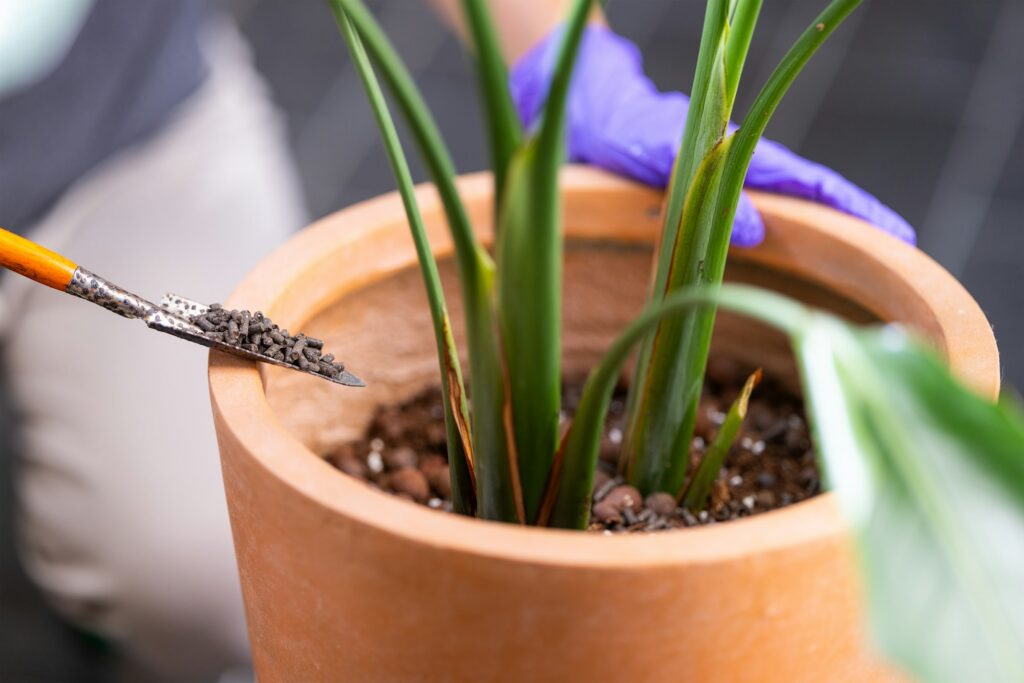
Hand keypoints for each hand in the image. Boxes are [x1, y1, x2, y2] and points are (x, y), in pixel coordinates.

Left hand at [509, 25, 914, 246]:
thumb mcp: (647, 149)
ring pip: (785, 219)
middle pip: (810, 203)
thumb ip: (696, 180)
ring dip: (822, 244)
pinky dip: (779, 249)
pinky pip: (749, 232)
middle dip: (855, 231)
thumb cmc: (614, 126)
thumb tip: (756, 230)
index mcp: (737, 152)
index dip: (852, 210)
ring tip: (862, 275)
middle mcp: (739, 173)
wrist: (589, 119)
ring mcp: (724, 191)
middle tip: (900, 264)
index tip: (896, 236)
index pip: (809, 184)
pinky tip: (793, 274)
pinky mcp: (703, 209)